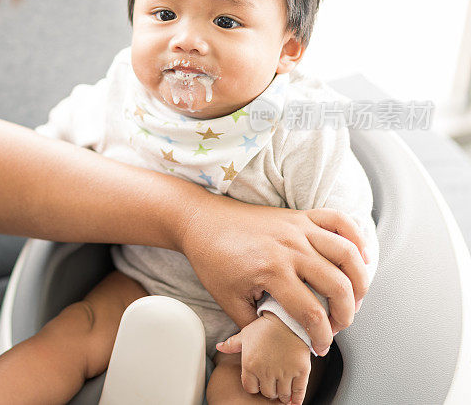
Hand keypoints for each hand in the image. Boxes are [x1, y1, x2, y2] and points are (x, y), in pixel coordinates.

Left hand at [179, 201, 367, 354]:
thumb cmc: (212, 260)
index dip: (322, 337)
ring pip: (347, 252)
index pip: (312, 313)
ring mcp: (297, 228)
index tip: (320, 347)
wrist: (201, 221)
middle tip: (338, 326)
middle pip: (338, 285)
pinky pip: (338, 220)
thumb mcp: (228, 300)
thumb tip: (280, 341)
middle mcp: (290, 247)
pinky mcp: (299, 215)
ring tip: (354, 298)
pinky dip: (356, 237)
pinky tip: (360, 258)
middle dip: (346, 314)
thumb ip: (256, 324)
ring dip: (360, 279)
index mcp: (271, 270)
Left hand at [217, 314, 311, 404]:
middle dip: (269, 390)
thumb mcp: (245, 334)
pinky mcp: (301, 371)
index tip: (259, 382)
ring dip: (283, 395)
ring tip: (283, 389)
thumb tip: (219, 346)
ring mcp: (285, 372)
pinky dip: (297, 399)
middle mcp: (266, 372)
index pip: (250, 388)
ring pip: (283, 395)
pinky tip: (294, 401)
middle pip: (268, 393)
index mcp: (250, 365)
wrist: (287, 318)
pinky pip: (299, 393)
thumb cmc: (264, 327)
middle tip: (273, 384)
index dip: (255, 386)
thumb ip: (232, 344)